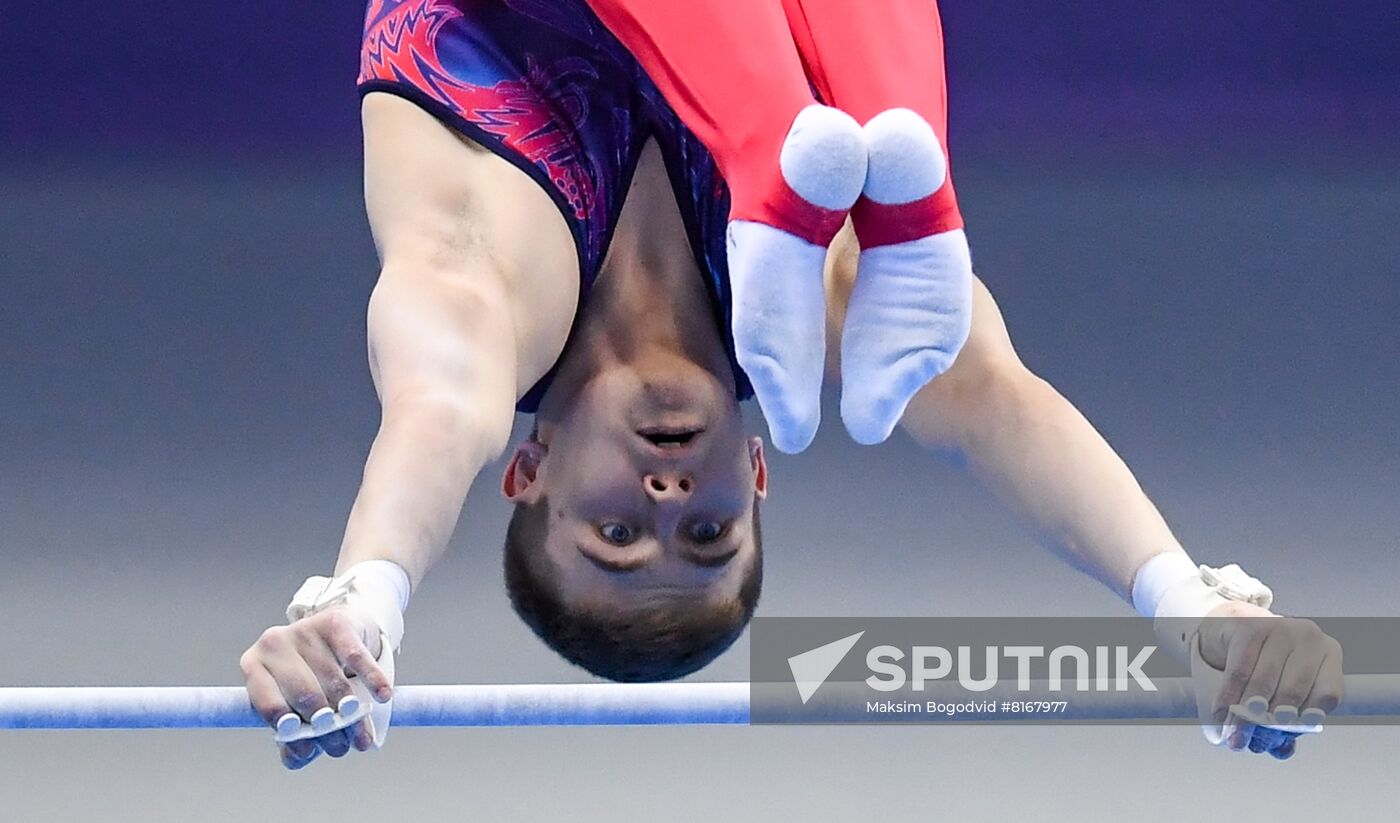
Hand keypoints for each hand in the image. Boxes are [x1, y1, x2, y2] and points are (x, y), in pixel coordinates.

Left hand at [239, 606, 393, 768]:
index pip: (268, 703)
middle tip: (341, 747)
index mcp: (254, 666)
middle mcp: (273, 644)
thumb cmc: (309, 675)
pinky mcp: (334, 622)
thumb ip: (293, 736)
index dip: (290, 730)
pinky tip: (383, 696)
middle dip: (326, 727)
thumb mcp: (293, 703)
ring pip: (333, 679)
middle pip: (304, 694)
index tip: (311, 748)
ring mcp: (303, 630)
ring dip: (350, 714)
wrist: (334, 631)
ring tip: (361, 738)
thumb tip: (299, 756)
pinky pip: (355, 656)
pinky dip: (371, 679)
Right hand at [1194, 601, 1343, 758]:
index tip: (1284, 734)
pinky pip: (1238, 670)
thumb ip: (1287, 717)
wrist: (1234, 626)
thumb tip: (1282, 751)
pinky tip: (1219, 712)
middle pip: (1293, 690)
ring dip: (1245, 713)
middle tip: (1249, 741)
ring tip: (1233, 732)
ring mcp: (1281, 627)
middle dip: (1268, 720)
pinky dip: (1228, 696)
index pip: (1328, 694)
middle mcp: (1310, 636)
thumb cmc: (1266, 663)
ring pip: (1263, 682)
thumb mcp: (1283, 685)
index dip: (1306, 718)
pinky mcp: (1250, 625)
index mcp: (1328, 654)